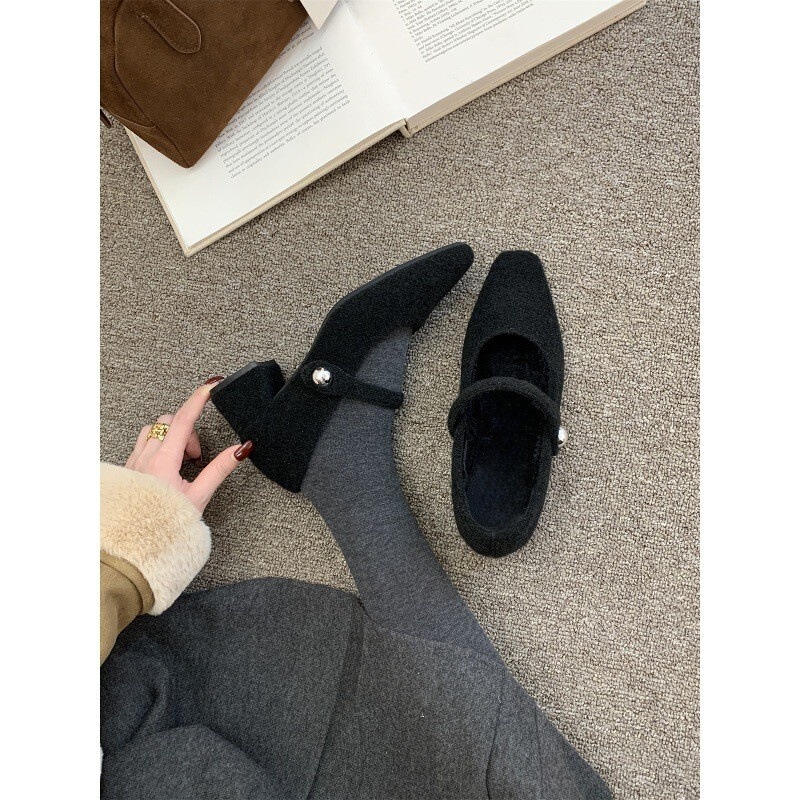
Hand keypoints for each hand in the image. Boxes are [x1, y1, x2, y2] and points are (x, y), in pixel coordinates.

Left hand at [125, 377, 252, 512]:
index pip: (183, 420)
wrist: (136, 545)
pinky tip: (164, 467)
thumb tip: (240, 449)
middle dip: (187, 431)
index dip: (198, 399)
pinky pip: (141, 444)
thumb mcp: (199, 496)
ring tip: (180, 461)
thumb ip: (220, 469)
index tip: (210, 386)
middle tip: (196, 457)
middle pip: (169, 422)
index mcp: (163, 461)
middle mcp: (144, 457)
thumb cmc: (166, 524)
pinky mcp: (127, 469)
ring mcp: (133, 462)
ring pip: (153, 430)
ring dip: (170, 437)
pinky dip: (157, 447)